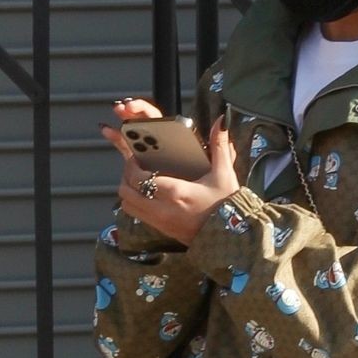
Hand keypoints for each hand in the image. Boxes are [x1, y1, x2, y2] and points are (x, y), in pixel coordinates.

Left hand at [99, 97, 240, 246]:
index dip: (132, 164)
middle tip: (136, 165)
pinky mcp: (161, 230)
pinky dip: (135, 202)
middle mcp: (162, 208)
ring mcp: (160, 221)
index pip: (139, 177)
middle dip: (127, 176)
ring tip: (140, 179)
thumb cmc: (226, 205)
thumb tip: (222, 120)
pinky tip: (148, 193)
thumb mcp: (224, 174)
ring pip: (127, 204)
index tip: (137, 155)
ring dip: (129, 190)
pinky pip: (136, 214)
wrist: (231, 236)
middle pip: (126, 190)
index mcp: (175, 192)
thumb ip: (219, 146)